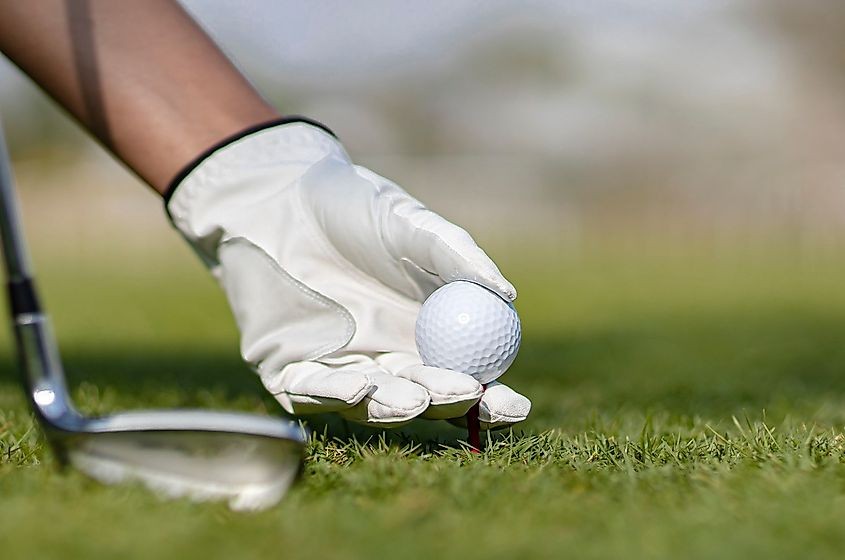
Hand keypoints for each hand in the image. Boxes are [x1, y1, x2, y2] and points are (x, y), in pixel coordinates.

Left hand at [167, 119, 530, 427]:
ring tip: (416, 397)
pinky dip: (335, 393)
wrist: (279, 197)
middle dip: (448, 404)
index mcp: (425, 332)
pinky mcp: (290, 371)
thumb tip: (506, 295)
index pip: (465, 378)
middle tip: (466, 394)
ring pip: (372, 402)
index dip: (491, 400)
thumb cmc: (351, 207)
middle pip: (424, 398)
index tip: (516, 406)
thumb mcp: (410, 224)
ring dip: (395, 405)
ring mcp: (341, 367)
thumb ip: (456, 256)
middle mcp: (387, 357)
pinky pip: (313, 391)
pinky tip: (359, 384)